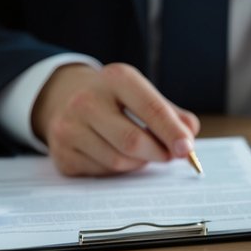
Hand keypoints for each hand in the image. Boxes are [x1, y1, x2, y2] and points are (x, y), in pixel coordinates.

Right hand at [31, 63, 200, 175]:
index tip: (187, 148)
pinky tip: (114, 153)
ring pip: (118, 161)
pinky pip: (101, 172)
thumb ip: (172, 115)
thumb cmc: (117, 100)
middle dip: (159, 153)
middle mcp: (87, 100)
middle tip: (170, 155)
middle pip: (133, 141)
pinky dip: (117, 169)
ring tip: (140, 151)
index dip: (172, 132)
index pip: (150, 108)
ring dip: (139, 162)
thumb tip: (188, 137)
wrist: (66, 98)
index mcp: (116, 79)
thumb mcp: (144, 95)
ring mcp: (68, 127)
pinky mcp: (61, 153)